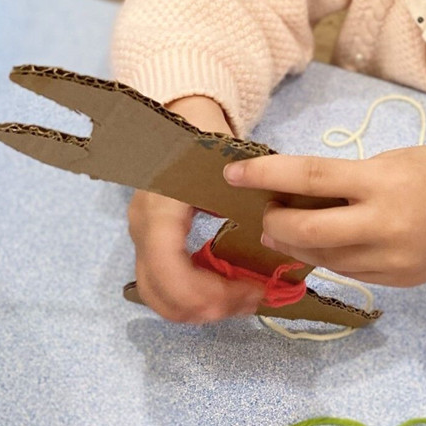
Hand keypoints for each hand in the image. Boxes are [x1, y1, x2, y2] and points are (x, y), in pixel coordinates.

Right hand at [128, 94, 263, 322]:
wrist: (183, 117)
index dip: (210, 293)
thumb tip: (284, 230)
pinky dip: (194, 298)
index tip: (253, 291)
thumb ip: (251, 194)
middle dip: (210, 307)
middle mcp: (142, 225)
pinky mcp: (149, 244)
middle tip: (254, 299)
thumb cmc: (208, 137)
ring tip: (246, 297)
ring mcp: (140, 236)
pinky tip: (228, 289)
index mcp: (161, 206)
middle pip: (163, 293)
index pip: (169, 269)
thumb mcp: (232, 161)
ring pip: (160, 297)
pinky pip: (164, 286)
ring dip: (203, 308)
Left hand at [224, 145, 425, 287]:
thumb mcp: (398, 161)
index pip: (312, 178)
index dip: (267, 176)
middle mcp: (385, 225)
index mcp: (385, 183)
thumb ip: (353, 179)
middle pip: (307, 232)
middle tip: (263, 212)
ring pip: (323, 258)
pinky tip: (323, 243)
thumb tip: (300, 192)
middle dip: (275, 224)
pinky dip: (329, 256)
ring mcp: (390, 261)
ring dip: (297, 244)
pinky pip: (348, 270)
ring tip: (286, 228)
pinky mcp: (396, 282)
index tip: (234, 173)